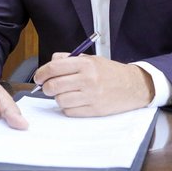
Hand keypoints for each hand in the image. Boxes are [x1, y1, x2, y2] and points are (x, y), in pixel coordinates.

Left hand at [33, 53, 154, 115]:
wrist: (133, 86)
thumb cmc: (111, 72)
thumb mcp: (91, 59)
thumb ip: (69, 59)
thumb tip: (50, 63)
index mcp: (85, 64)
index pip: (53, 68)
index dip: (41, 74)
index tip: (39, 77)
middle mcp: (88, 79)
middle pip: (53, 86)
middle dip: (46, 87)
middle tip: (48, 87)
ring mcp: (91, 96)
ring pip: (60, 100)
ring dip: (58, 98)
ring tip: (65, 94)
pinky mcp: (94, 110)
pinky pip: (70, 111)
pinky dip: (67, 108)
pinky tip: (73, 102)